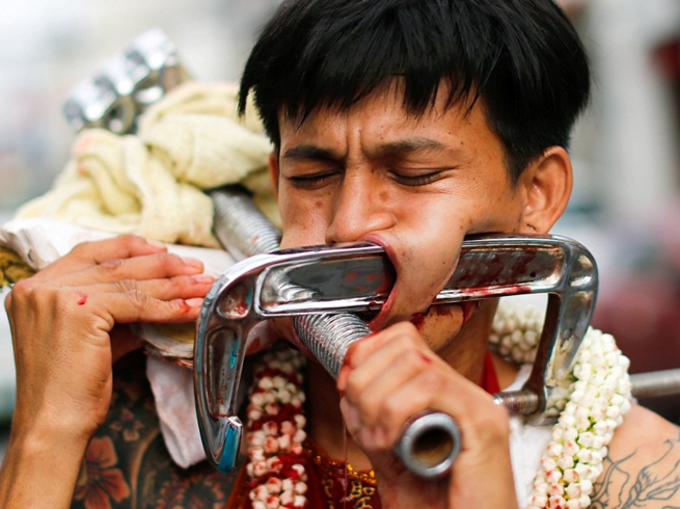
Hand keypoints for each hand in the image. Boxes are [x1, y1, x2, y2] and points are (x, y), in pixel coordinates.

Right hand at [5, 235, 213, 443]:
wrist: (54, 425)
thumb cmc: (71, 389)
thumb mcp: (93, 337)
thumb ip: (116, 312)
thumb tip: (156, 298)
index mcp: (33, 288)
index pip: (89, 253)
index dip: (129, 248)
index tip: (162, 251)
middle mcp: (38, 287)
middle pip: (114, 265)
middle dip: (162, 266)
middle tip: (195, 267)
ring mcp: (55, 296)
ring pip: (129, 282)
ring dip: (174, 283)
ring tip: (202, 284)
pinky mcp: (78, 310)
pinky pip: (136, 303)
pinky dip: (168, 306)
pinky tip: (190, 309)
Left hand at [337, 322, 518, 508]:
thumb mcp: (391, 456)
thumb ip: (375, 418)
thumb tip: (349, 384)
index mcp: (446, 397)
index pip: (403, 339)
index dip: (365, 355)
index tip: (345, 389)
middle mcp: (466, 394)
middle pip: (406, 345)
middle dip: (365, 380)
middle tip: (360, 424)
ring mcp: (480, 406)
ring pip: (416, 362)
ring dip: (378, 400)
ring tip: (375, 439)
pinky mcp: (484, 425)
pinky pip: (432, 389)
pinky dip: (396, 410)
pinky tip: (390, 442)